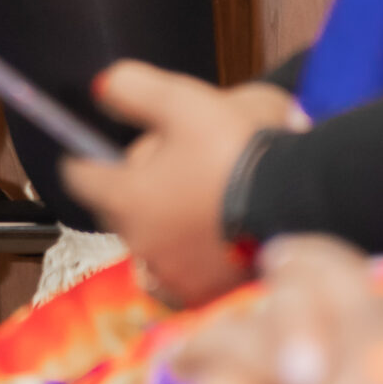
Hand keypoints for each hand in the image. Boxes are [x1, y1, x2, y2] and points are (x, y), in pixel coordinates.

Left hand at [62, 64, 307, 305]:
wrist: (302, 203)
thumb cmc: (238, 150)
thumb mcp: (182, 100)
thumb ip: (132, 88)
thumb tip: (100, 89)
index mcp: (127, 198)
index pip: (81, 177)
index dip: (84, 159)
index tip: (88, 153)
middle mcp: (142, 243)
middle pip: (119, 211)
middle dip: (132, 190)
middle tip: (168, 165)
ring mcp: (176, 274)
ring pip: (152, 243)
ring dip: (162, 225)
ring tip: (195, 202)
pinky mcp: (208, 295)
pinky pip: (185, 272)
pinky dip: (192, 254)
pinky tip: (214, 235)